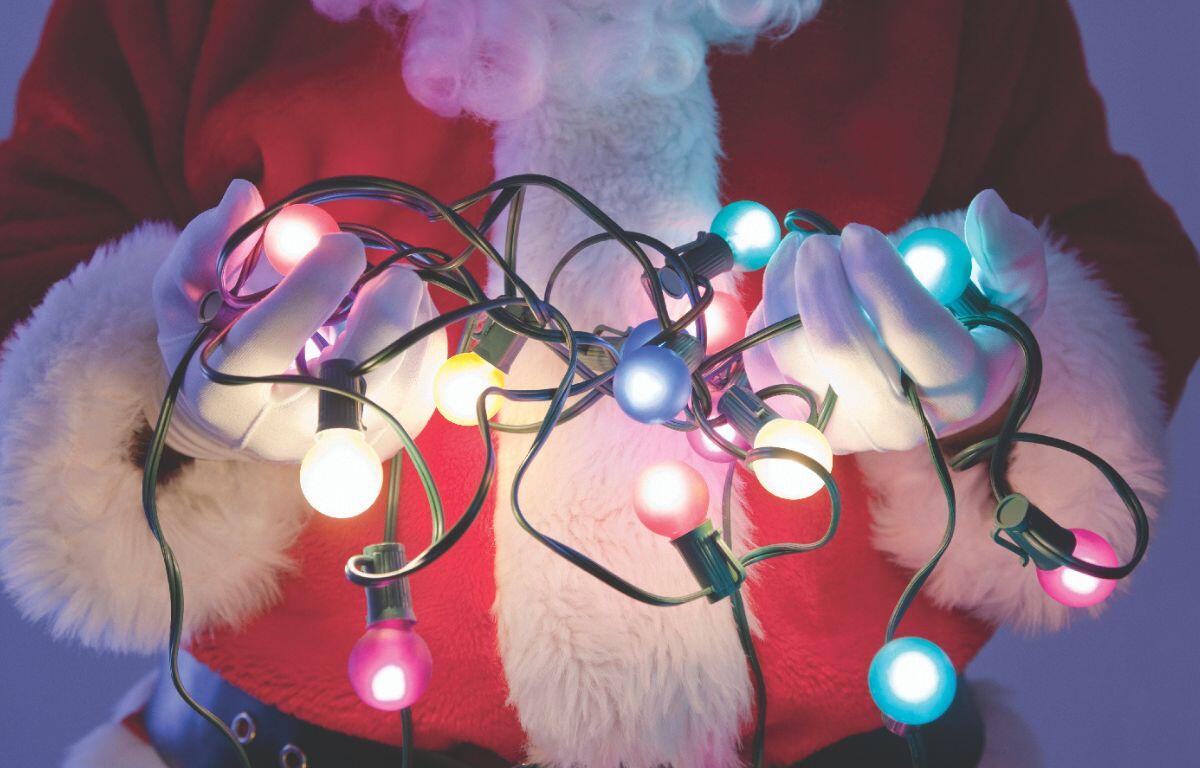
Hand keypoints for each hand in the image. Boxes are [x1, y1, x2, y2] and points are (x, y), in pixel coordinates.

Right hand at [152, 180, 445, 461]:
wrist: (245, 423)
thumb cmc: (211, 347)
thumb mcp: (185, 301)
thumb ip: (206, 246)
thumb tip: (245, 192)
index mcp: (225, 394)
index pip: (274, 340)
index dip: (315, 284)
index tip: (341, 243)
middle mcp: (292, 428)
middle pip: (364, 363)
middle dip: (385, 300)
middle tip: (381, 264)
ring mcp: (352, 435)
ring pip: (407, 360)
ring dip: (404, 306)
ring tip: (376, 288)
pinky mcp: (397, 430)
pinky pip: (429, 365)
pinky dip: (421, 326)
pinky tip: (389, 317)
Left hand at [743, 189, 1046, 453]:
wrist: (919, 374)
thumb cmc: (968, 323)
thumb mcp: (1010, 289)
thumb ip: (1011, 250)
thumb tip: (986, 205)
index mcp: (961, 391)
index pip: (914, 336)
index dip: (881, 278)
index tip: (859, 233)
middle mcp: (897, 423)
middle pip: (840, 350)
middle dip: (822, 282)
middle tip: (822, 240)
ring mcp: (838, 428)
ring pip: (788, 352)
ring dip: (788, 288)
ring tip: (809, 250)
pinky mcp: (792, 420)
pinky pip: (759, 359)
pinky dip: (767, 309)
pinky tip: (792, 280)